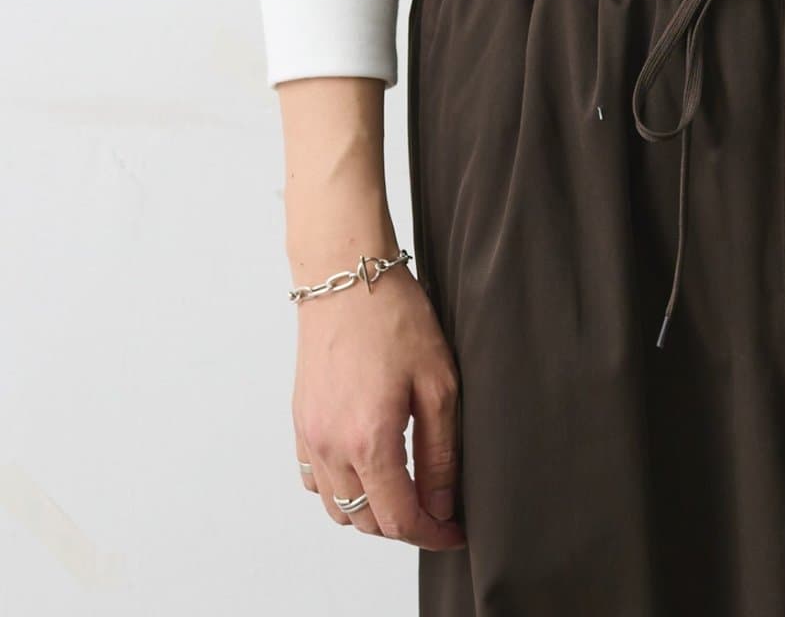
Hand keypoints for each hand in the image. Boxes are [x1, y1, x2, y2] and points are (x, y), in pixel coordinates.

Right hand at [292, 261, 466, 550]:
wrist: (345, 276)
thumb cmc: (395, 317)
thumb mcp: (438, 382)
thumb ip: (440, 451)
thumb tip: (443, 505)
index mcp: (369, 440)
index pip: (399, 519)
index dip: (432, 535)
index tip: (456, 533)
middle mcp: (330, 447)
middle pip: (366, 521)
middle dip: (405, 525)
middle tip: (440, 509)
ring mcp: (309, 437)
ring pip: (338, 508)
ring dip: (372, 511)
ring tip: (407, 489)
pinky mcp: (300, 422)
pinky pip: (314, 481)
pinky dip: (341, 489)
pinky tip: (368, 467)